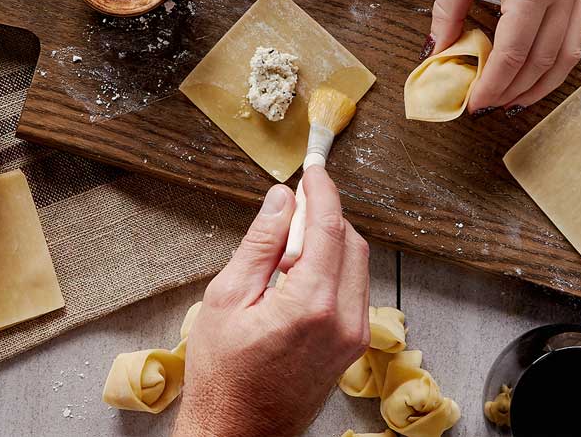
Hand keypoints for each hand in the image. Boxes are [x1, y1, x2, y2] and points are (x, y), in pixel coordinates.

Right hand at [172, 166, 370, 436]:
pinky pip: (354, 290)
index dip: (323, 191)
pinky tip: (297, 279)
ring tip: (284, 255)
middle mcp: (344, 320)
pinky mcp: (353, 347)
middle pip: (351, 242)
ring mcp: (354, 336)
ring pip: (357, 265)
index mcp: (312, 305)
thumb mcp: (228, 298)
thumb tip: (282, 200)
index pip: (330, 227)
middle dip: (325, 217)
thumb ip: (260, 243)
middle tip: (289, 213)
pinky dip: (333, 270)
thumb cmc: (222, 376)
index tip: (314, 170)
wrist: (238, 432)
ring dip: (329, 244)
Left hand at [430, 0, 580, 114]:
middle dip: (514, 92)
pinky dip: (555, 60)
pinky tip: (533, 69)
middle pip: (543, 63)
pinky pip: (575, 34)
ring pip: (567, 55)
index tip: (471, 105)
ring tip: (511, 99)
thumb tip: (437, 51)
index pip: (513, 56)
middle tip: (486, 107)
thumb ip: (447, 10)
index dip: (492, 86)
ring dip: (540, 84)